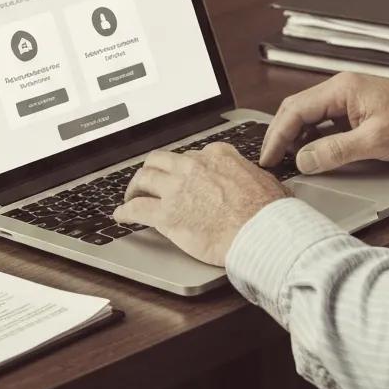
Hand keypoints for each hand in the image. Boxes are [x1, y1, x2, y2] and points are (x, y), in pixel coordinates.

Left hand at [113, 143, 290, 266]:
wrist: (259, 232)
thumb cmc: (267, 212)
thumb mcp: (265, 180)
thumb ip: (251, 176)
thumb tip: (260, 180)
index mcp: (217, 155)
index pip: (192, 155)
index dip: (184, 167)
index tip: (181, 175)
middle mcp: (193, 166)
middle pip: (161, 160)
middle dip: (152, 169)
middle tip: (149, 180)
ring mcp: (177, 189)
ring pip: (144, 177)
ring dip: (134, 186)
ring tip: (131, 195)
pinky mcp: (166, 214)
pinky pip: (136, 208)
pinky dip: (125, 211)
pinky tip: (121, 216)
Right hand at [259, 72, 388, 174]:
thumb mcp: (375, 141)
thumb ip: (336, 150)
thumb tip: (304, 160)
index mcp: (342, 88)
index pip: (296, 109)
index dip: (277, 135)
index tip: (268, 157)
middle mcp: (341, 88)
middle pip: (298, 108)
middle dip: (280, 134)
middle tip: (271, 160)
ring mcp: (348, 97)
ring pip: (310, 114)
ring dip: (296, 135)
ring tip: (287, 159)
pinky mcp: (356, 107)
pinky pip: (325, 119)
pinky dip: (313, 135)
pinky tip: (312, 151)